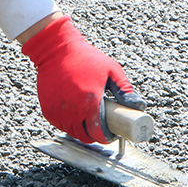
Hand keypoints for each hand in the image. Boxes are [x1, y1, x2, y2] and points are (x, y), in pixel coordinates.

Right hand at [21, 15, 135, 143]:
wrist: (56, 50)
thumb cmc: (86, 58)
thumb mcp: (112, 71)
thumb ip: (125, 91)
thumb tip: (139, 106)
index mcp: (90, 102)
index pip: (99, 132)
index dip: (107, 136)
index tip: (112, 133)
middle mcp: (73, 110)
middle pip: (85, 136)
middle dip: (95, 136)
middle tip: (102, 128)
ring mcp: (58, 112)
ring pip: (72, 132)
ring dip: (82, 131)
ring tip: (89, 121)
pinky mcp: (48, 110)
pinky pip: (60, 125)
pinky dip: (69, 125)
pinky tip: (76, 116)